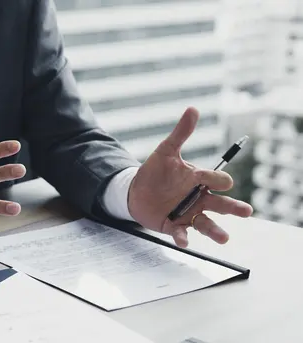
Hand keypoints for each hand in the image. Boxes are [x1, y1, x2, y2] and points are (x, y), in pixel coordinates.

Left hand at [127, 107, 253, 247]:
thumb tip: (193, 109)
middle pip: (221, 205)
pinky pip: (181, 233)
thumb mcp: (166, 151)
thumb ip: (181, 133)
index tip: (216, 181)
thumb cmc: (155, 171)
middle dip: (234, 208)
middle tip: (246, 211)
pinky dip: (183, 237)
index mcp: (199, 180)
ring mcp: (188, 214)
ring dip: (215, 231)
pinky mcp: (173, 226)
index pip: (217, 181)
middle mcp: (199, 199)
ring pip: (206, 224)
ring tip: (224, 238)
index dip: (218, 180)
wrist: (135, 190)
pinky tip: (184, 240)